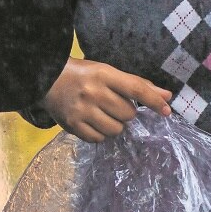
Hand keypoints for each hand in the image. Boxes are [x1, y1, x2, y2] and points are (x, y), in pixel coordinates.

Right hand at [40, 58, 171, 142]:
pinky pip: (99, 139)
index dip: (154, 101)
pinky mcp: (72, 125)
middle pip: (128, 114)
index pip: (136, 89)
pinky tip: (93, 123)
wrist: (44, 79)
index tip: (166, 111)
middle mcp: (93, 93)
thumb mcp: (106, 72)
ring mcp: (82, 111)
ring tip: (102, 115)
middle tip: (112, 105)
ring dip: (114, 125)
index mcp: (103, 75)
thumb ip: (135, 84)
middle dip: (125, 112)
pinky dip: (100, 134)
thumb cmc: (81, 74)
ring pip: (116, 129)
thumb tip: (166, 97)